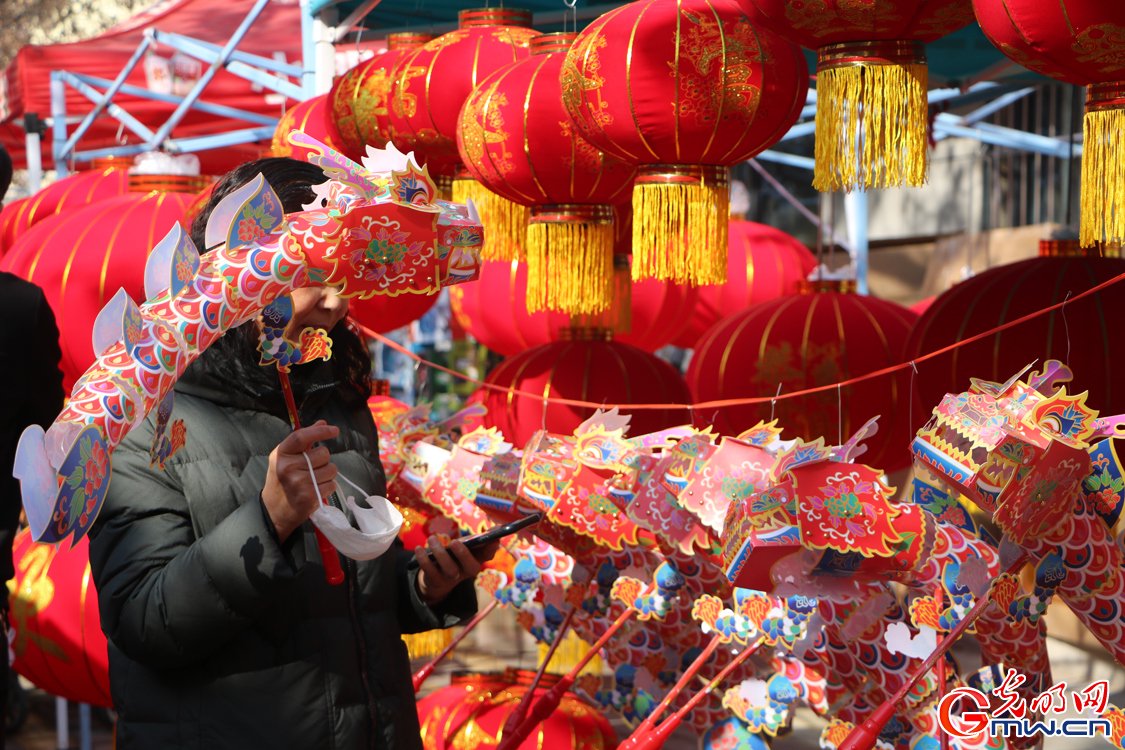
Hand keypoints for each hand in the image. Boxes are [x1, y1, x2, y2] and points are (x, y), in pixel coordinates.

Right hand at [261, 421, 339, 541]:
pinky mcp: (309, 496)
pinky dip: (328, 487)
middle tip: (313, 468)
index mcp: (281, 454)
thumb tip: (323, 423)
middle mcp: (288, 467)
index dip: (320, 431)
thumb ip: (304, 440)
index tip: (334, 430)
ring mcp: (299, 482)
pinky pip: (332, 484)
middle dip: (324, 460)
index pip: (302, 436)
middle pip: (323, 453)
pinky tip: (316, 490)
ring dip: (327, 474)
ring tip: (314, 480)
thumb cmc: (282, 480)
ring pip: (331, 469)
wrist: (274, 510)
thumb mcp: (287, 458)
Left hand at [414, 534, 500, 605]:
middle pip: (470, 567)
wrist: (439, 579)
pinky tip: (419, 548)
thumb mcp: (467, 547)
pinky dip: (423, 559)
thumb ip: (479, 538)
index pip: (488, 555)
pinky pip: (430, 571)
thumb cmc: (456, 556)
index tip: (493, 537)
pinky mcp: (436, 581)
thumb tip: (497, 528)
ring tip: (432, 539)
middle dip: (463, 554)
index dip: (491, 547)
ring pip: (449, 569)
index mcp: (477, 560)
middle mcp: (467, 571)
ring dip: (439, 553)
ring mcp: (452, 578)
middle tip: (454, 542)